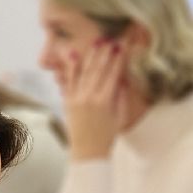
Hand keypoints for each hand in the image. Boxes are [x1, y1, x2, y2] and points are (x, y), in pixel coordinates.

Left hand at [61, 38, 127, 159]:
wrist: (88, 151)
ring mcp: (77, 98)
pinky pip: (70, 80)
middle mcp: (90, 97)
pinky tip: (73, 54)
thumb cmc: (108, 136)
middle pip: (99, 69)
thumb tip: (123, 78)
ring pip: (85, 71)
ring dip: (91, 56)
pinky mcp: (68, 101)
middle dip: (105, 53)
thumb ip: (121, 97)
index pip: (113, 75)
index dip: (118, 60)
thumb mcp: (120, 117)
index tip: (123, 48)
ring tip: (97, 43)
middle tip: (111, 40)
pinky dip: (71, 67)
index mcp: (105, 101)